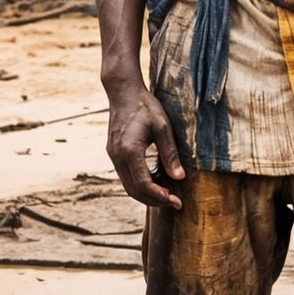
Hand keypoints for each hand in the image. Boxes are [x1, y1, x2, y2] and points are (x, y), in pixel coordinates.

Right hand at [105, 82, 185, 210]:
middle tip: (175, 202)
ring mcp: (113, 156)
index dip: (160, 197)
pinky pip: (126, 176)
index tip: (177, 201)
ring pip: (129, 185)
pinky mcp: (114, 153)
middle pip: (134, 190)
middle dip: (155, 200)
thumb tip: (180, 177)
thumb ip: (170, 153)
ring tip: (167, 194)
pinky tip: (156, 181)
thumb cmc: (145, 106)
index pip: (144, 184)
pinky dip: (140, 183)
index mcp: (130, 151)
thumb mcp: (163, 127)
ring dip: (147, 194)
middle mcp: (118, 157)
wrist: (123, 92)